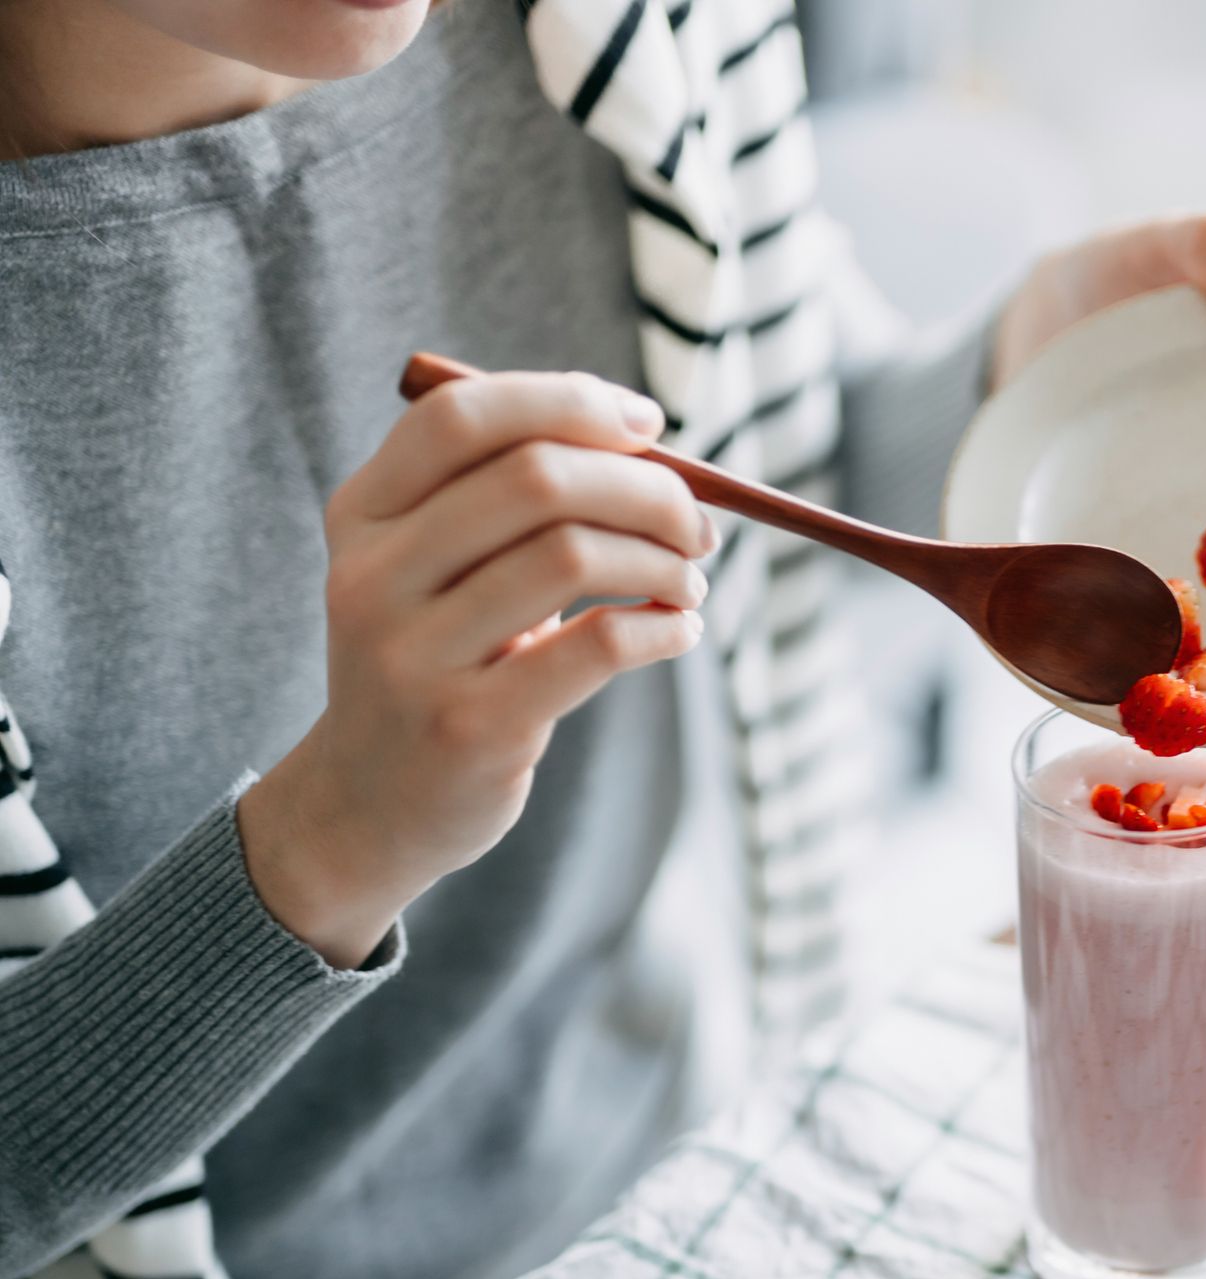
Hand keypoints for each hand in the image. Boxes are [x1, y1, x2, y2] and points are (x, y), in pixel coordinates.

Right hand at [239, 372, 713, 967]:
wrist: (370, 804)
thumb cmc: (442, 659)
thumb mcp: (436, 568)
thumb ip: (510, 498)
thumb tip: (649, 439)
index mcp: (362, 514)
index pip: (464, 417)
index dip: (570, 401)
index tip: (649, 423)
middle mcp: (371, 577)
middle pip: (536, 478)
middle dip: (645, 488)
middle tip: (697, 524)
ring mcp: (413, 656)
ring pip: (571, 554)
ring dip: (662, 560)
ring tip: (690, 582)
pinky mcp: (469, 727)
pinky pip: (597, 646)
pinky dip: (663, 626)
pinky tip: (681, 630)